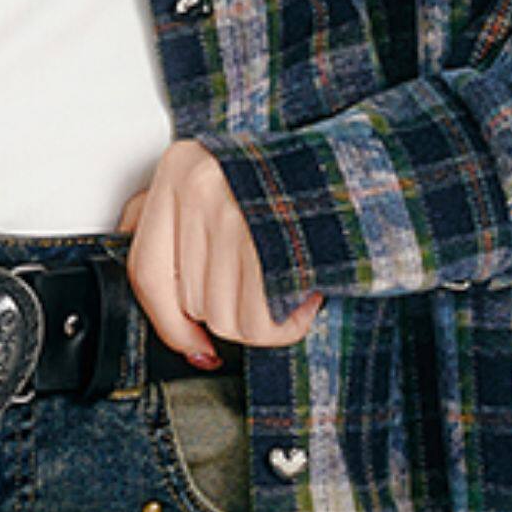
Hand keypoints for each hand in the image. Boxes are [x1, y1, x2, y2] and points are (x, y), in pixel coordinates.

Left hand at [116, 138, 323, 365]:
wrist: (365, 167)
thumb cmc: (298, 179)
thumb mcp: (223, 184)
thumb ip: (179, 230)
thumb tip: (169, 316)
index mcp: (179, 168)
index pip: (146, 269)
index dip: (168, 323)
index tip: (194, 345)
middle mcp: (198, 185)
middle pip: (191, 301)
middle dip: (233, 309)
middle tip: (268, 285)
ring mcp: (232, 210)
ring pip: (223, 316)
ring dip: (264, 318)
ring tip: (290, 284)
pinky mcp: (268, 238)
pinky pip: (257, 321)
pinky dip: (286, 325)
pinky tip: (306, 296)